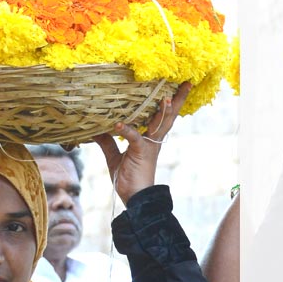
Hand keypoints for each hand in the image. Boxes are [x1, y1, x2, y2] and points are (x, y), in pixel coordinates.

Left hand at [93, 82, 191, 203]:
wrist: (136, 198)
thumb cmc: (127, 178)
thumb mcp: (114, 157)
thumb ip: (107, 142)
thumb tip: (96, 130)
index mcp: (150, 138)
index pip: (161, 116)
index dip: (168, 102)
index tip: (173, 86)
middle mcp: (153, 140)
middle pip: (168, 116)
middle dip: (177, 99)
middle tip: (186, 83)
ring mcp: (149, 146)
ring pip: (160, 124)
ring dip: (164, 110)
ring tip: (166, 96)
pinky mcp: (141, 153)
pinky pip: (135, 138)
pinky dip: (126, 130)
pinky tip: (118, 124)